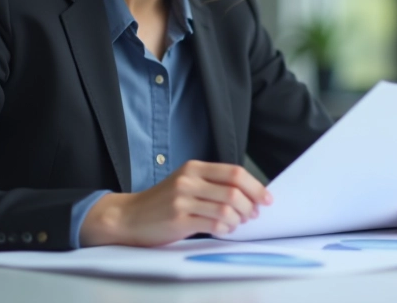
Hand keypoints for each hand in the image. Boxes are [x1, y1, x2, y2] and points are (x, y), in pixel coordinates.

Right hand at [79, 160, 272, 246]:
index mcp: (193, 167)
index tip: (266, 198)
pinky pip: (214, 223)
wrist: (129, 216)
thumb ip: (212, 185)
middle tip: (253, 215)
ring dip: (238, 219)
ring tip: (235, 224)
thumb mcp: (186, 184)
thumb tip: (249, 196)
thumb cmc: (162, 202)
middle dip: (250, 205)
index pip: (234, 172)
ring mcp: (183, 199)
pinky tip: (223, 229)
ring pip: (226, 208)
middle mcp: (189, 180)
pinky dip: (225, 228)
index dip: (255, 186)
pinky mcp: (179, 218)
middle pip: (234, 190)